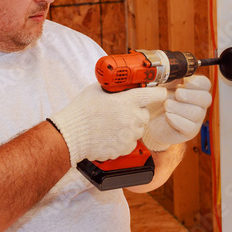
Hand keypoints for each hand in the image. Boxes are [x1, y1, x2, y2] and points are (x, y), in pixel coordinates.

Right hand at [49, 84, 167, 165]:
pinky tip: (110, 135)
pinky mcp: (126, 147)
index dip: (158, 93)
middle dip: (136, 112)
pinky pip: (131, 142)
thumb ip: (114, 87)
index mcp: (129, 100)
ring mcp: (130, 134)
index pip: (155, 94)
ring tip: (112, 125)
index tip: (159, 93)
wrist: (72, 134)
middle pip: (145, 114)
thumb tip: (120, 84)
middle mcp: (133, 117)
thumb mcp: (98, 90)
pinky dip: (124, 140)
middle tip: (121, 112)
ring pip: (138, 129)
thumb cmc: (82, 111)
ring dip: (130, 127)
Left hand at [143, 74, 212, 151]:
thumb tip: (175, 71)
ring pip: (197, 113)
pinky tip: (167, 116)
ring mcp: (196, 119)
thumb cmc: (158, 102)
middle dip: (191, 95)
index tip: (186, 81)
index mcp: (194, 91)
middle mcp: (199, 105)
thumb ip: (170, 79)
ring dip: (180, 107)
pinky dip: (177, 120)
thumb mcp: (163, 87)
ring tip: (167, 106)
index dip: (198, 82)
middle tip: (177, 94)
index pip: (205, 84)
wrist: (149, 121)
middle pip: (206, 98)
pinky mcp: (189, 132)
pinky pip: (189, 126)